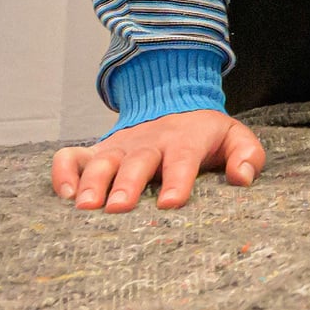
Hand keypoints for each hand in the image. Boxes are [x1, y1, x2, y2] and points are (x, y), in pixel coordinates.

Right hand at [50, 108, 262, 210]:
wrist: (172, 102)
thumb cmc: (205, 135)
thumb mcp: (234, 137)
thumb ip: (247, 155)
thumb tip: (243, 178)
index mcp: (185, 139)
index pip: (182, 158)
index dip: (177, 180)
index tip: (170, 204)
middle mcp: (149, 142)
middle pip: (137, 162)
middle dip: (127, 184)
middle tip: (118, 208)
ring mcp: (119, 146)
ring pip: (101, 161)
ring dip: (92, 182)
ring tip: (86, 208)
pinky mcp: (96, 151)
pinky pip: (71, 157)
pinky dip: (63, 173)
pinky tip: (65, 196)